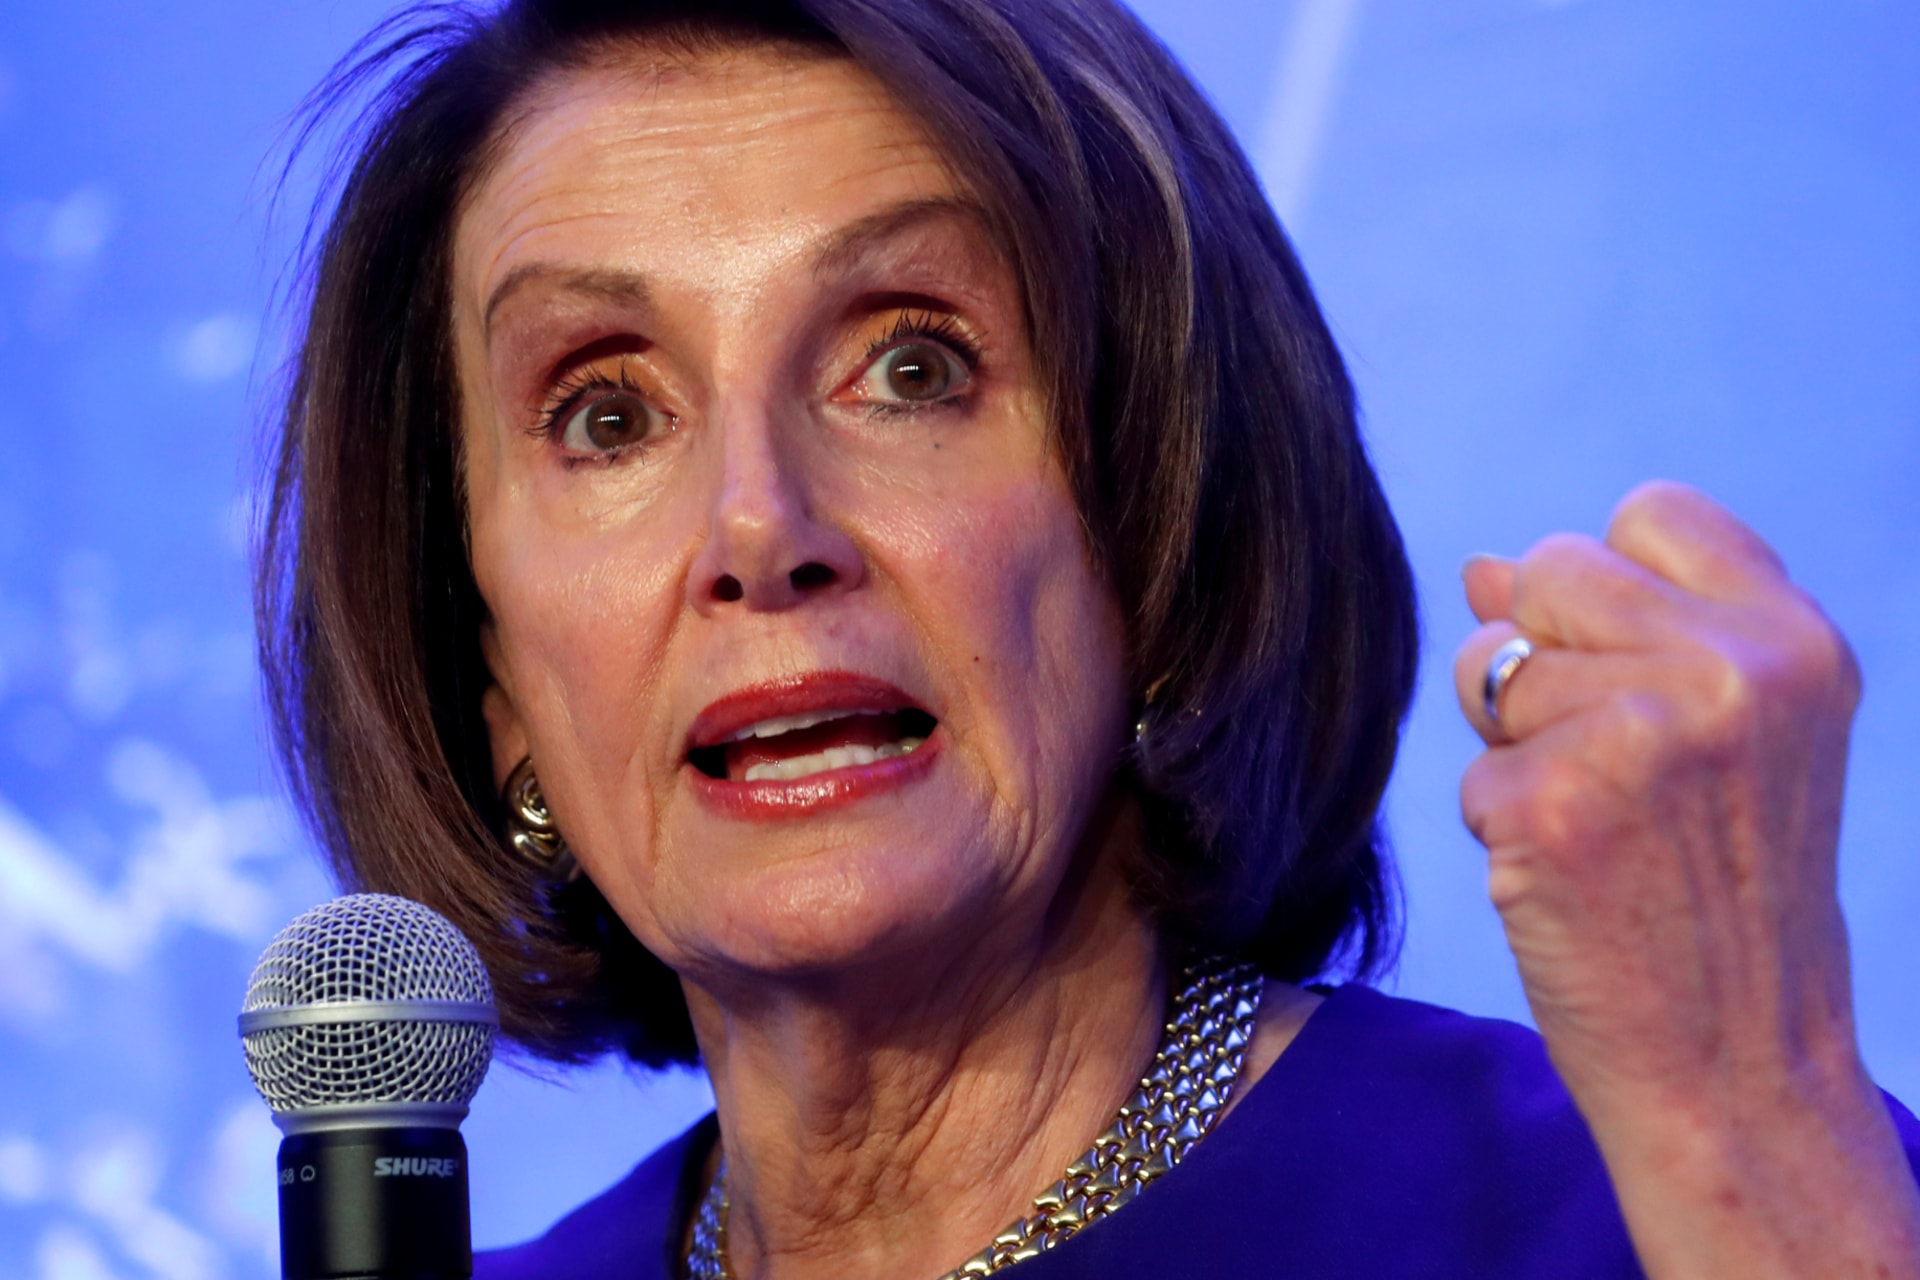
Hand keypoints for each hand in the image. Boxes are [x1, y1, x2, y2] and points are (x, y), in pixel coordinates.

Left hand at [1452, 480, 1919, 1277]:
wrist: (1738, 1068)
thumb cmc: (1724, 899)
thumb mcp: (1728, 741)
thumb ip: (1629, 632)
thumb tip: (1484, 566)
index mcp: (1794, 642)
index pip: (1649, 511)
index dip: (1611, 588)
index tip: (1640, 676)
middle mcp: (1729, 671)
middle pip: (1549, 569)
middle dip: (1546, 657)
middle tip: (1615, 770)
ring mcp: (1638, 733)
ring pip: (1490, 665)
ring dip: (1516, 744)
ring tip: (1605, 829)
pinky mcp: (1550, 803)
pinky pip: (1472, 766)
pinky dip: (1500, 823)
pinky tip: (1573, 881)